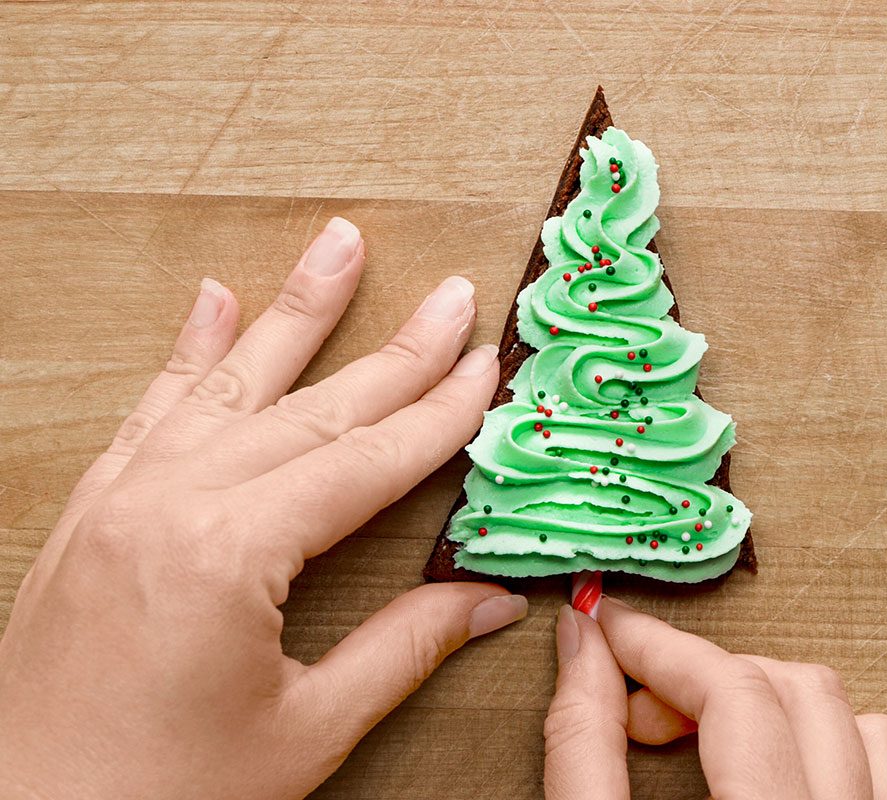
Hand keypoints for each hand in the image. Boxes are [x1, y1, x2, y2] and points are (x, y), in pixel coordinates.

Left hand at [0, 218, 527, 799]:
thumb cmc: (158, 796)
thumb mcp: (304, 730)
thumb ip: (403, 649)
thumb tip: (488, 599)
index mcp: (229, 554)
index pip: (365, 460)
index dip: (439, 412)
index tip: (488, 364)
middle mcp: (171, 503)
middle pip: (313, 406)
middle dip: (396, 349)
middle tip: (451, 294)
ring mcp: (123, 500)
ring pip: (230, 383)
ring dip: (294, 312)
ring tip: (339, 244)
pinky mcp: (92, 514)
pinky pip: (150, 411)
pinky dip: (188, 354)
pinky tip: (212, 303)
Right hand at [544, 597, 886, 799]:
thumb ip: (584, 753)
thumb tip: (582, 647)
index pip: (731, 693)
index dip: (658, 646)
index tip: (610, 628)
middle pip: (799, 691)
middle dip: (708, 680)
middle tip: (644, 713)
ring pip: (868, 728)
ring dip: (785, 713)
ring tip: (721, 750)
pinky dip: (848, 763)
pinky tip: (794, 782)